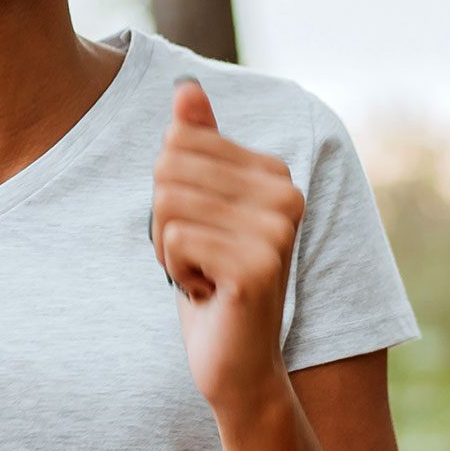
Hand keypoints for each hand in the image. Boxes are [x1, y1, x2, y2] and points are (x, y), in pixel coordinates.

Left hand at [151, 80, 305, 418]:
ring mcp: (276, 231)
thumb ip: (198, 144)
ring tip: (203, 274)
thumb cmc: (211, 281)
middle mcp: (285, 195)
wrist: (237, 364)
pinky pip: (175, 239)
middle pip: (168, 170)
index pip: (177, 142)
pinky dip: (175, 271)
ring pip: (166, 205)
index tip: (201, 231)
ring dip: (168, 249)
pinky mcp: (257, 267)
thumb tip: (185, 86)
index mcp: (274, 172)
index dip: (168, 192)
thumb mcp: (199, 206)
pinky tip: (206, 292)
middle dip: (164, 220)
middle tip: (197, 257)